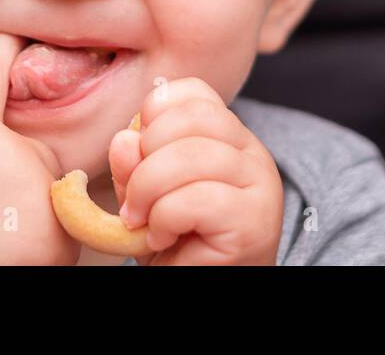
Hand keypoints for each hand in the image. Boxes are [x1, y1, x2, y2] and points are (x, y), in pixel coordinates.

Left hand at [108, 78, 282, 264]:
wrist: (208, 291)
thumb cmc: (180, 244)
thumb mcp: (147, 197)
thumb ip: (134, 167)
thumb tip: (124, 139)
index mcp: (230, 137)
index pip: (193, 92)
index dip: (154, 114)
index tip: (140, 153)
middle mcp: (253, 153)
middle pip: (192, 117)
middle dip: (145, 154)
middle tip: (134, 198)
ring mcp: (260, 185)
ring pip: (192, 156)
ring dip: (148, 190)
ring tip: (143, 220)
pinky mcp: (254, 221)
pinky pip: (195, 199)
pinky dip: (163, 219)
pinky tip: (162, 237)